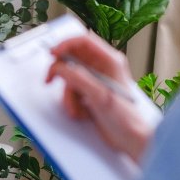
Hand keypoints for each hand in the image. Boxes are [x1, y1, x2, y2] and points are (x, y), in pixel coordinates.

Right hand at [47, 34, 152, 161]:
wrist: (130, 139)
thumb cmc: (126, 118)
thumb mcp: (99, 95)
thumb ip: (78, 78)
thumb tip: (60, 67)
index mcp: (110, 61)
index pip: (83, 41)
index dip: (65, 44)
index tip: (52, 54)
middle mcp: (102, 68)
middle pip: (72, 58)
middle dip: (61, 72)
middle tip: (50, 79)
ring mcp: (94, 81)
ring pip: (68, 78)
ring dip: (68, 95)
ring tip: (77, 109)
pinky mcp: (89, 94)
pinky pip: (70, 92)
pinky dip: (71, 103)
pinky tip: (82, 113)